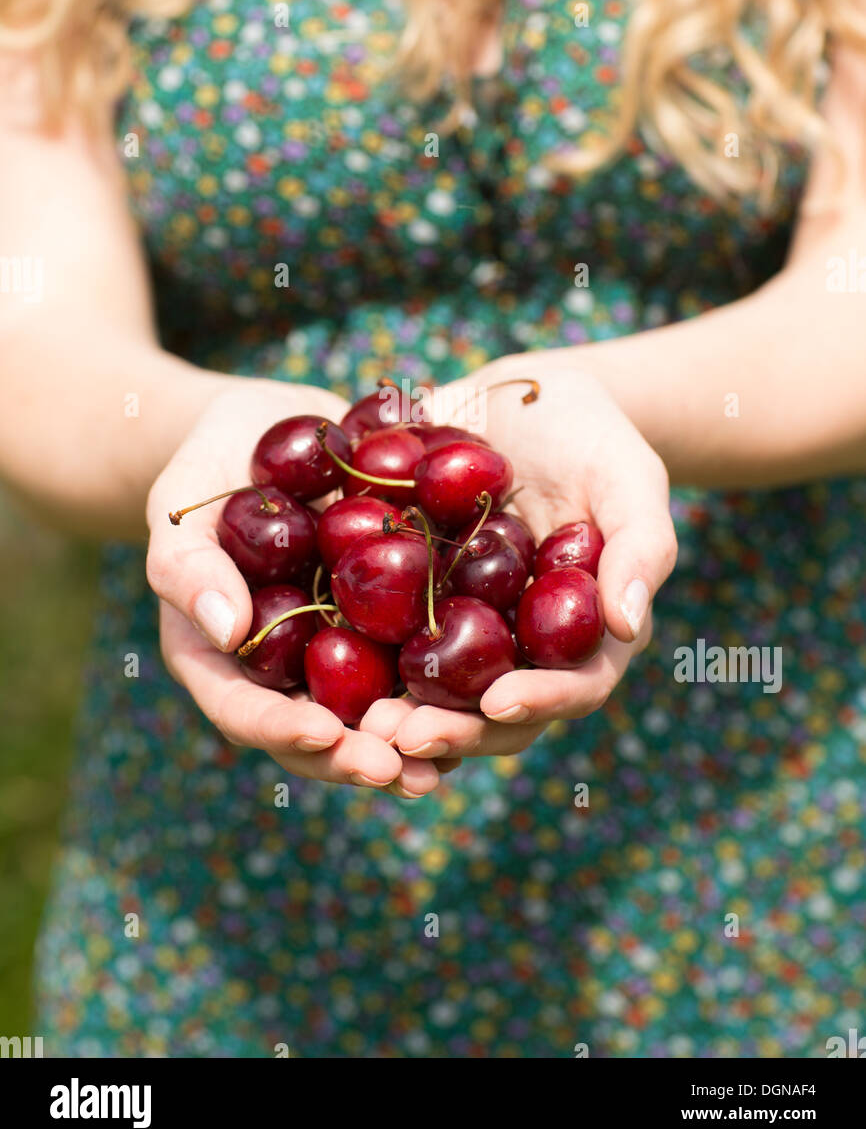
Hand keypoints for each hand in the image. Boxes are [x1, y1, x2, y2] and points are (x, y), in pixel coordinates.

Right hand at [146, 379, 445, 797]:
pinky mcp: (388, 621)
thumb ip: (189, 567)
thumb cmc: (208, 468)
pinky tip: (490, 694)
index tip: (323, 734)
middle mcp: (284, 669)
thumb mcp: (182, 509)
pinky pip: (416, 658)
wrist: (270, 432)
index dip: (281, 730)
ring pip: (373, 714)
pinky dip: (448, 684)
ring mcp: (338, 649)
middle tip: (401, 771)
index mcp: (221, 658)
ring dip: (412, 742)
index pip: (243, 710)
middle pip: (317, 733)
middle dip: (357, 758)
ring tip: (451, 757)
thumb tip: (227, 631)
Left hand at [360, 354, 676, 761]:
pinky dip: (352, 655)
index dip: (539, 702)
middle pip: (489, 707)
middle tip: (402, 732)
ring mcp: (459, 625)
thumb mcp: (629, 478)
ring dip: (397, 712)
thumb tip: (627, 621)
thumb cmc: (595, 437)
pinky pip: (379, 634)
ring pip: (430, 688)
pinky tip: (316, 657)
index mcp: (580, 634)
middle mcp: (517, 644)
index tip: (499, 702)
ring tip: (358, 719)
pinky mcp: (408, 597)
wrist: (522, 396)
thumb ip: (640, 546)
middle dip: (451, 728)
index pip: (570, 686)